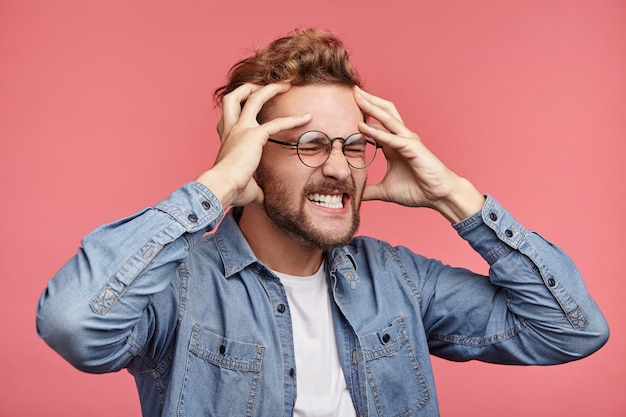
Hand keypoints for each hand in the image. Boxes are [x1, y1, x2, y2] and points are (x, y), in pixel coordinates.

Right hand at [196, 83, 310, 207]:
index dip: (237, 109)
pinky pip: (277, 123)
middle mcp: (230, 129)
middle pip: (233, 97)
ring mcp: (241, 129)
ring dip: (270, 88)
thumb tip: (263, 200)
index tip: (248, 106)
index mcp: (225, 138)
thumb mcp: (244, 187)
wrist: (222, 187)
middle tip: (263, 84)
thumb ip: (255, 189)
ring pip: (254, 98)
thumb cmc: (231, 189)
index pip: (228, 116)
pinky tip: (306, 118)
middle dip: (248, 87)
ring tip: (286, 84)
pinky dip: (293, 119)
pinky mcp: (254, 135)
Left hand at [354, 86, 484, 222]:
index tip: (345, 107)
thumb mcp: (385, 191)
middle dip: (368, 100)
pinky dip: (377, 132)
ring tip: (356, 96)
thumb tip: (355, 194)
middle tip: (351, 90)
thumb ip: (370, 191)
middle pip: (383, 112)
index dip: (363, 114)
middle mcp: (400, 138)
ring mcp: (408, 141)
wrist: (439, 196)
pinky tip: (362, 126)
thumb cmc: (417, 190)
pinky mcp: (413, 148)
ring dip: (371, 106)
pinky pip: (392, 138)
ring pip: (387, 118)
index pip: (376, 124)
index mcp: (393, 145)